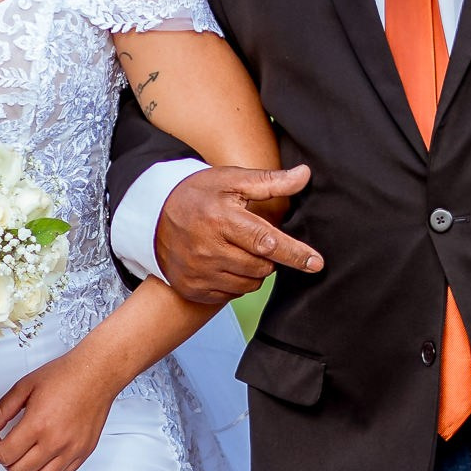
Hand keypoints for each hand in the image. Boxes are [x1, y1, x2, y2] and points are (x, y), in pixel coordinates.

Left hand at [0, 345, 119, 470]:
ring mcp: (71, 450)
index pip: (4, 455)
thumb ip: (1, 411)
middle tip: (8, 446)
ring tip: (28, 450)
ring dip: (29, 467)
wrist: (96, 373)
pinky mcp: (84, 452)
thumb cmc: (65, 376)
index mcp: (37, 424)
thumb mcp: (24, 387)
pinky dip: (50, 468)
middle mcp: (55, 442)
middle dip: (7, 460)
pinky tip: (47, 451)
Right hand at [152, 165, 322, 306]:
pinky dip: (234, 282)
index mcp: (221, 219)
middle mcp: (208, 249)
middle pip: (261, 267)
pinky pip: (230, 295)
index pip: (266, 241)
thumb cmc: (199, 194)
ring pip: (249, 284)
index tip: (316, 263)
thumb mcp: (231, 180)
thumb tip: (305, 175)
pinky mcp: (192, 289)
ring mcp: (198, 272)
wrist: (153, 216)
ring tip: (237, 249)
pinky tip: (223, 263)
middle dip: (268, 256)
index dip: (295, 253)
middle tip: (254, 239)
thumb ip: (270, 181)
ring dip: (253, 271)